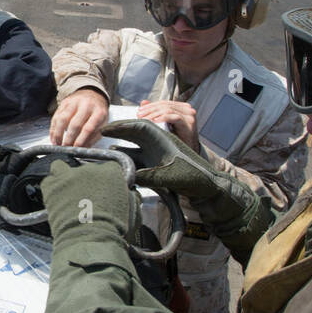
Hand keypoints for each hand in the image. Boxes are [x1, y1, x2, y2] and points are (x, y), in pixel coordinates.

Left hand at [39, 159, 137, 244]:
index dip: (104, 179)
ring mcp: (69, 176)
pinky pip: (48, 181)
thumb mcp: (131, 212)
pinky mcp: (53, 186)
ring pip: (61, 167)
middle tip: (84, 198)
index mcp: (111, 172)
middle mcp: (89, 169)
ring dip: (63, 177)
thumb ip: (129, 198)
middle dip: (84, 181)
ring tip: (65, 192)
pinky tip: (55, 199)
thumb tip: (128, 196)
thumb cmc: (111, 229)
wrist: (90, 238)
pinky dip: (50, 189)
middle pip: (84, 169)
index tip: (102, 188)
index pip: (108, 167)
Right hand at [49, 88, 108, 146]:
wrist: (92, 94)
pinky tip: (53, 137)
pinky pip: (56, 116)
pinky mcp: (64, 102)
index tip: (76, 148)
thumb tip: (84, 149)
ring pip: (62, 119)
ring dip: (58, 134)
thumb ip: (94, 137)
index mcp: (98, 112)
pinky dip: (53, 129)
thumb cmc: (97, 112)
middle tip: (66, 148)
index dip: (81, 140)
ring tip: (57, 144)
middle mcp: (86, 105)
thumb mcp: (103, 124)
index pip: (88, 128)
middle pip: (74, 124)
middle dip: (68, 139)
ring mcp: (74, 102)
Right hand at [101, 119, 270, 263]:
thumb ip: (148, 176)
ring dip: (123, 143)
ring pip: (137, 143)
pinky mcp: (158, 163)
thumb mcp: (170, 177)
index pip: (140, 126)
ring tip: (107, 147)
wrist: (208, 186)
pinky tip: (117, 158)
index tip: (107, 128)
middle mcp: (160, 142)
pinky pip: (140, 156)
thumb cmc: (193, 177)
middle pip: (137, 130)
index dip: (122, 126)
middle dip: (120, 130)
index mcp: (164, 138)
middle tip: (103, 132)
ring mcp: (159, 152)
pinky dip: (128, 155)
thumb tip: (127, 178)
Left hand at [136, 99, 199, 151]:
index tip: (139, 111)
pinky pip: (175, 117)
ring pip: (168, 110)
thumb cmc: (177, 139)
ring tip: (144, 119)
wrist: (189, 152)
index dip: (150, 106)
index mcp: (182, 107)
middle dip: (150, 110)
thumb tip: (143, 102)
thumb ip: (156, 112)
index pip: (163, 103)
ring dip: (154, 114)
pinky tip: (155, 121)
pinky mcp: (189, 122)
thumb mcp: (165, 124)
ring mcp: (189, 115)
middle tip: (139, 115)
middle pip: (165, 105)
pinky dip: (163, 118)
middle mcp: (187, 109)